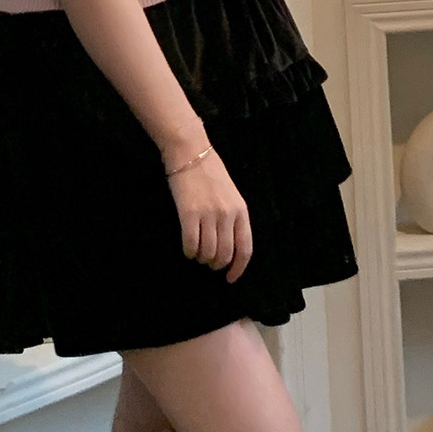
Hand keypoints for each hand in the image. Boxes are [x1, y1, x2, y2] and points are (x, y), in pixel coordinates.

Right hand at [166, 143, 253, 282]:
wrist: (191, 153)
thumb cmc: (211, 173)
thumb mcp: (231, 195)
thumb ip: (233, 218)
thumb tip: (229, 246)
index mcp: (241, 211)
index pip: (245, 248)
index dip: (238, 268)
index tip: (231, 278)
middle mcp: (227, 215)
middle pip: (225, 254)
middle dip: (217, 264)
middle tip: (210, 263)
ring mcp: (208, 215)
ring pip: (207, 252)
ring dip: (202, 258)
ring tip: (198, 253)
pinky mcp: (188, 214)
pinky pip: (190, 244)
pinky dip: (189, 252)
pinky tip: (188, 249)